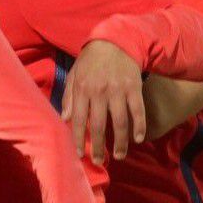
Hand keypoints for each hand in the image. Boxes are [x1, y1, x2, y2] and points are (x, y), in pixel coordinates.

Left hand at [62, 40, 146, 164]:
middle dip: (98, 147)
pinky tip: (138, 138)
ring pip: (119, 122)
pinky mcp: (134, 88)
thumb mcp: (74, 74)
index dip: (78, 139)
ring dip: (119, 142)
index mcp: (82, 89)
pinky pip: (138, 111)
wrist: (115, 41)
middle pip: (98, 126)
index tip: (80, 154)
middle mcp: (99, 92)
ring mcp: (118, 90)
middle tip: (99, 161)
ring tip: (119, 156)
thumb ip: (68, 96)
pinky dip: (139, 126)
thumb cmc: (91, 60)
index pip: (78, 119)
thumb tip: (64, 118)